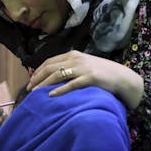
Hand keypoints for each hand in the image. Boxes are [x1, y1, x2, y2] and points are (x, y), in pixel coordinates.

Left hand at [26, 50, 143, 108]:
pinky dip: (59, 90)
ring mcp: (83, 68)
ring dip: (44, 84)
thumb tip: (52, 75)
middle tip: (29, 89)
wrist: (121, 77)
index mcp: (72, 55)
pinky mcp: (90, 78)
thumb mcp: (83, 65)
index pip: (49, 61)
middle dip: (37, 78)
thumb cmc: (101, 72)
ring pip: (57, 75)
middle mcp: (76, 59)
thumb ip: (69, 66)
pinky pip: (71, 84)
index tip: (31, 81)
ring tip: (35, 92)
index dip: (38, 71)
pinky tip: (51, 95)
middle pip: (50, 68)